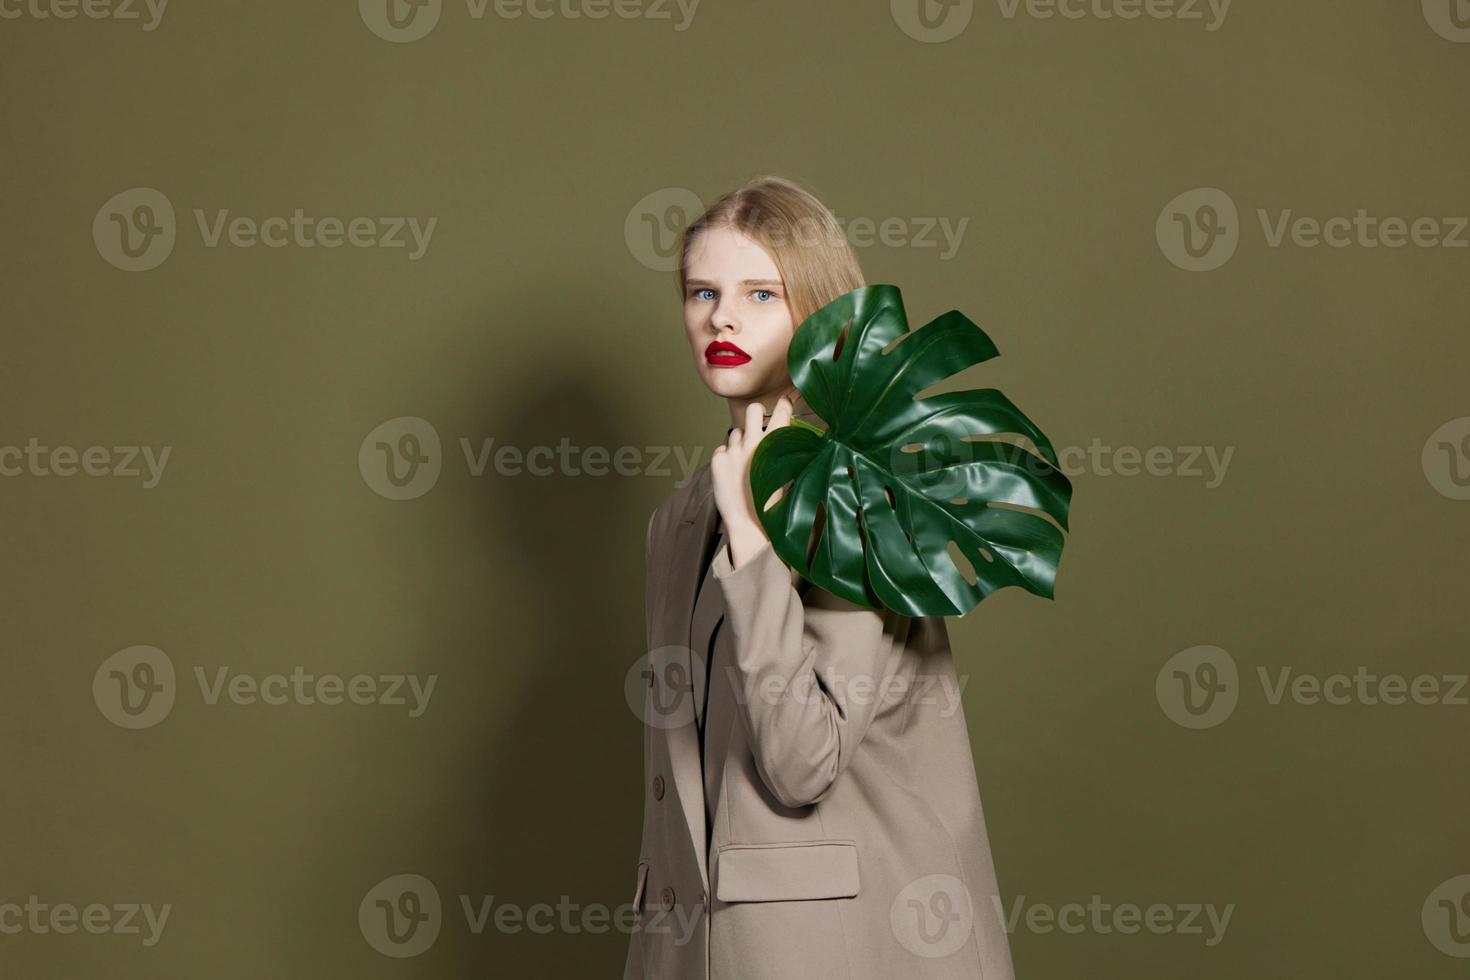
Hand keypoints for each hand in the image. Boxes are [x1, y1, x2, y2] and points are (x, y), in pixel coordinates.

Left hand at [710, 396, 793, 568]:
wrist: (749, 523)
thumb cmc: (772, 501)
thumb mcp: (788, 472)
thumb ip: (788, 451)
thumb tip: (793, 435)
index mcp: (776, 443)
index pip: (782, 408)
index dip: (784, 406)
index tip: (784, 406)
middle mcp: (754, 441)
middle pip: (753, 409)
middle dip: (757, 415)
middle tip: (758, 428)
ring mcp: (733, 449)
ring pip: (736, 431)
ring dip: (741, 442)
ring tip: (746, 463)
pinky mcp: (717, 458)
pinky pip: (723, 448)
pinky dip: (727, 457)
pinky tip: (733, 473)